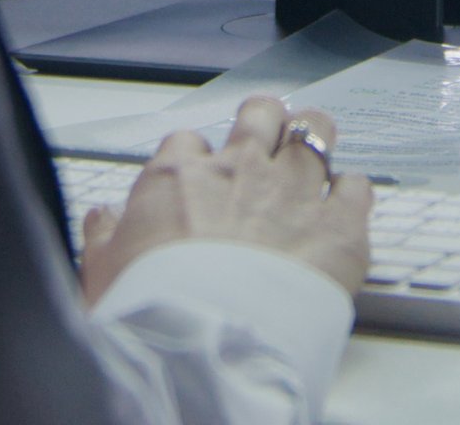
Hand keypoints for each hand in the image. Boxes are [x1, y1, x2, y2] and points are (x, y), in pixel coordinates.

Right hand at [78, 95, 374, 301]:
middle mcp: (239, 171)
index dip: (196, 160)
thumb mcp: (102, 276)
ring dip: (314, 140)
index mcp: (178, 177)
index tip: (199, 179)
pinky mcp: (338, 227)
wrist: (206, 344)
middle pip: (259, 115)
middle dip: (263, 124)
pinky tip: (346, 207)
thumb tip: (102, 220)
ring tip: (315, 153)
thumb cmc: (151, 313)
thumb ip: (103, 239)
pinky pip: (357, 187)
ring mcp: (293, 192)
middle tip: (265, 145)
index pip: (187, 143)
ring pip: (314, 131)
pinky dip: (352, 193)